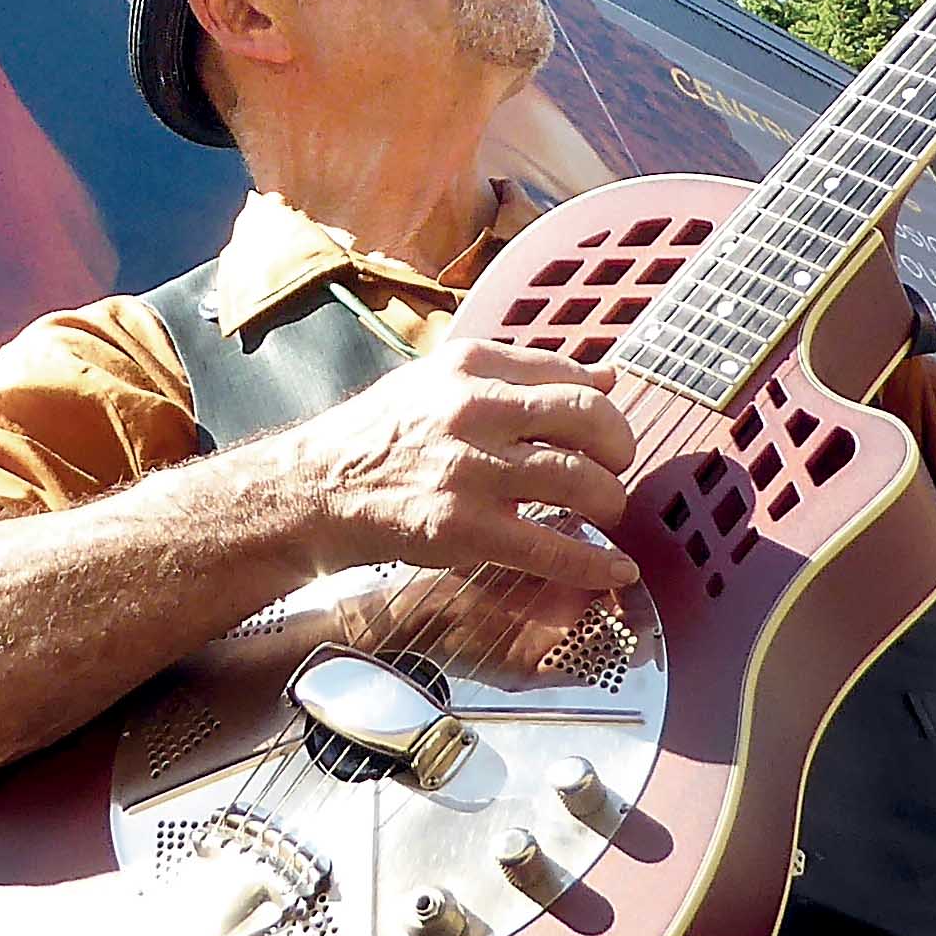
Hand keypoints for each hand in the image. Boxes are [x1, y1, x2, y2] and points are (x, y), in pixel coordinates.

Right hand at [278, 336, 640, 591]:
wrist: (315, 488)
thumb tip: (606, 373)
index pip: (570, 371)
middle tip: (616, 467)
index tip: (607, 428)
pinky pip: (552, 548)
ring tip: (605, 510)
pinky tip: (615, 569)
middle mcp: (473, 409)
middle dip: (620, 447)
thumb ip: (522, 375)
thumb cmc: (378, 436)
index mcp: (470, 365)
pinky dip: (595, 563)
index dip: (603, 403)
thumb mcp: (441, 382)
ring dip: (610, 501)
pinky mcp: (464, 528)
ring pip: (582, 479)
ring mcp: (470, 470)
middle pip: (590, 416)